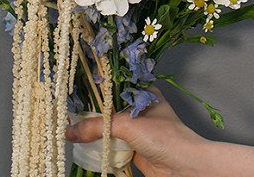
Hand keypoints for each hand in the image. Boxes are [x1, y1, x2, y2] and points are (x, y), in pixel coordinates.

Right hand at [65, 88, 209, 176]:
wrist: (184, 167)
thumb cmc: (164, 137)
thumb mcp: (126, 126)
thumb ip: (96, 127)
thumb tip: (69, 131)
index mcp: (141, 93)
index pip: (112, 87)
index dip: (94, 90)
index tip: (74, 93)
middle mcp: (139, 109)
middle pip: (109, 109)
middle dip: (91, 114)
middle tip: (70, 114)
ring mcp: (137, 130)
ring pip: (109, 128)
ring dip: (95, 131)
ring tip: (73, 129)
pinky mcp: (134, 148)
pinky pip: (112, 145)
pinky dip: (101, 146)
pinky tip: (86, 145)